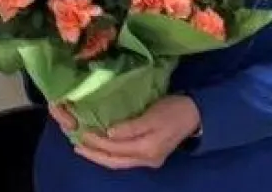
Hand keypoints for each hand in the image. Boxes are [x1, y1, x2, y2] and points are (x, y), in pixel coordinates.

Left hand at [65, 95, 200, 169]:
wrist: (196, 115)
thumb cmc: (174, 110)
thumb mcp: (153, 114)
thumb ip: (132, 126)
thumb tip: (110, 133)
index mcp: (148, 149)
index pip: (115, 148)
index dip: (97, 141)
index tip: (81, 132)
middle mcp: (147, 159)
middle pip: (115, 161)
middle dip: (94, 154)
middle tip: (76, 145)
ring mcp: (149, 160)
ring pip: (119, 162)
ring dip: (101, 156)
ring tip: (84, 148)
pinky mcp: (149, 155)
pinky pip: (125, 158)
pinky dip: (111, 154)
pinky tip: (102, 147)